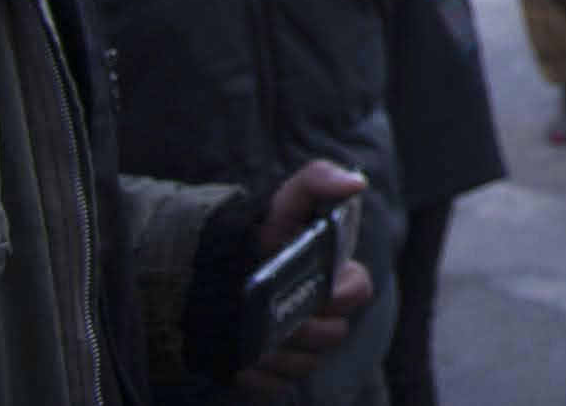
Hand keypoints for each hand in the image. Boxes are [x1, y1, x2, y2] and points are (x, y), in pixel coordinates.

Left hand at [237, 161, 370, 399]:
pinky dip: (258, 378)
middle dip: (305, 327)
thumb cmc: (259, 233)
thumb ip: (319, 180)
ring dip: (278, 353)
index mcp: (338, 279)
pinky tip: (239, 358)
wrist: (207, 272)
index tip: (318, 290)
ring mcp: (298, 350)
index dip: (342, 295)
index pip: (359, 293)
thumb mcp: (286, 198)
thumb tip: (356, 183)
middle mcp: (323, 317)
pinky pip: (275, 388)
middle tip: (276, 316)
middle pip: (333, 335)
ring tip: (250, 336)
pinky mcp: (271, 376)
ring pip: (305, 365)